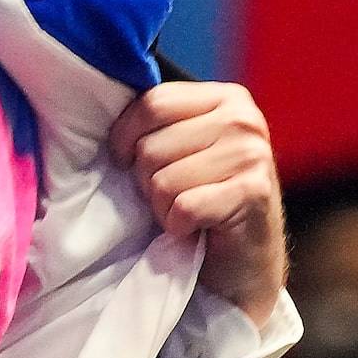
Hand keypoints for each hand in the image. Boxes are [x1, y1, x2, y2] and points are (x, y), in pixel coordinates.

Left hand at [106, 80, 285, 320]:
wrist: (248, 258)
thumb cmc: (207, 199)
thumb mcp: (186, 148)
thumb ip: (161, 125)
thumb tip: (104, 116)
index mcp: (225, 98)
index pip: (153, 102)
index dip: (125, 135)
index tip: (123, 160)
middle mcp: (243, 119)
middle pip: (152, 146)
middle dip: (147, 181)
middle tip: (171, 197)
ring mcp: (251, 155)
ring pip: (164, 180)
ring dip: (164, 208)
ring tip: (185, 213)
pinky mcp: (253, 192)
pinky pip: (184, 208)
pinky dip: (179, 226)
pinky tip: (195, 228)